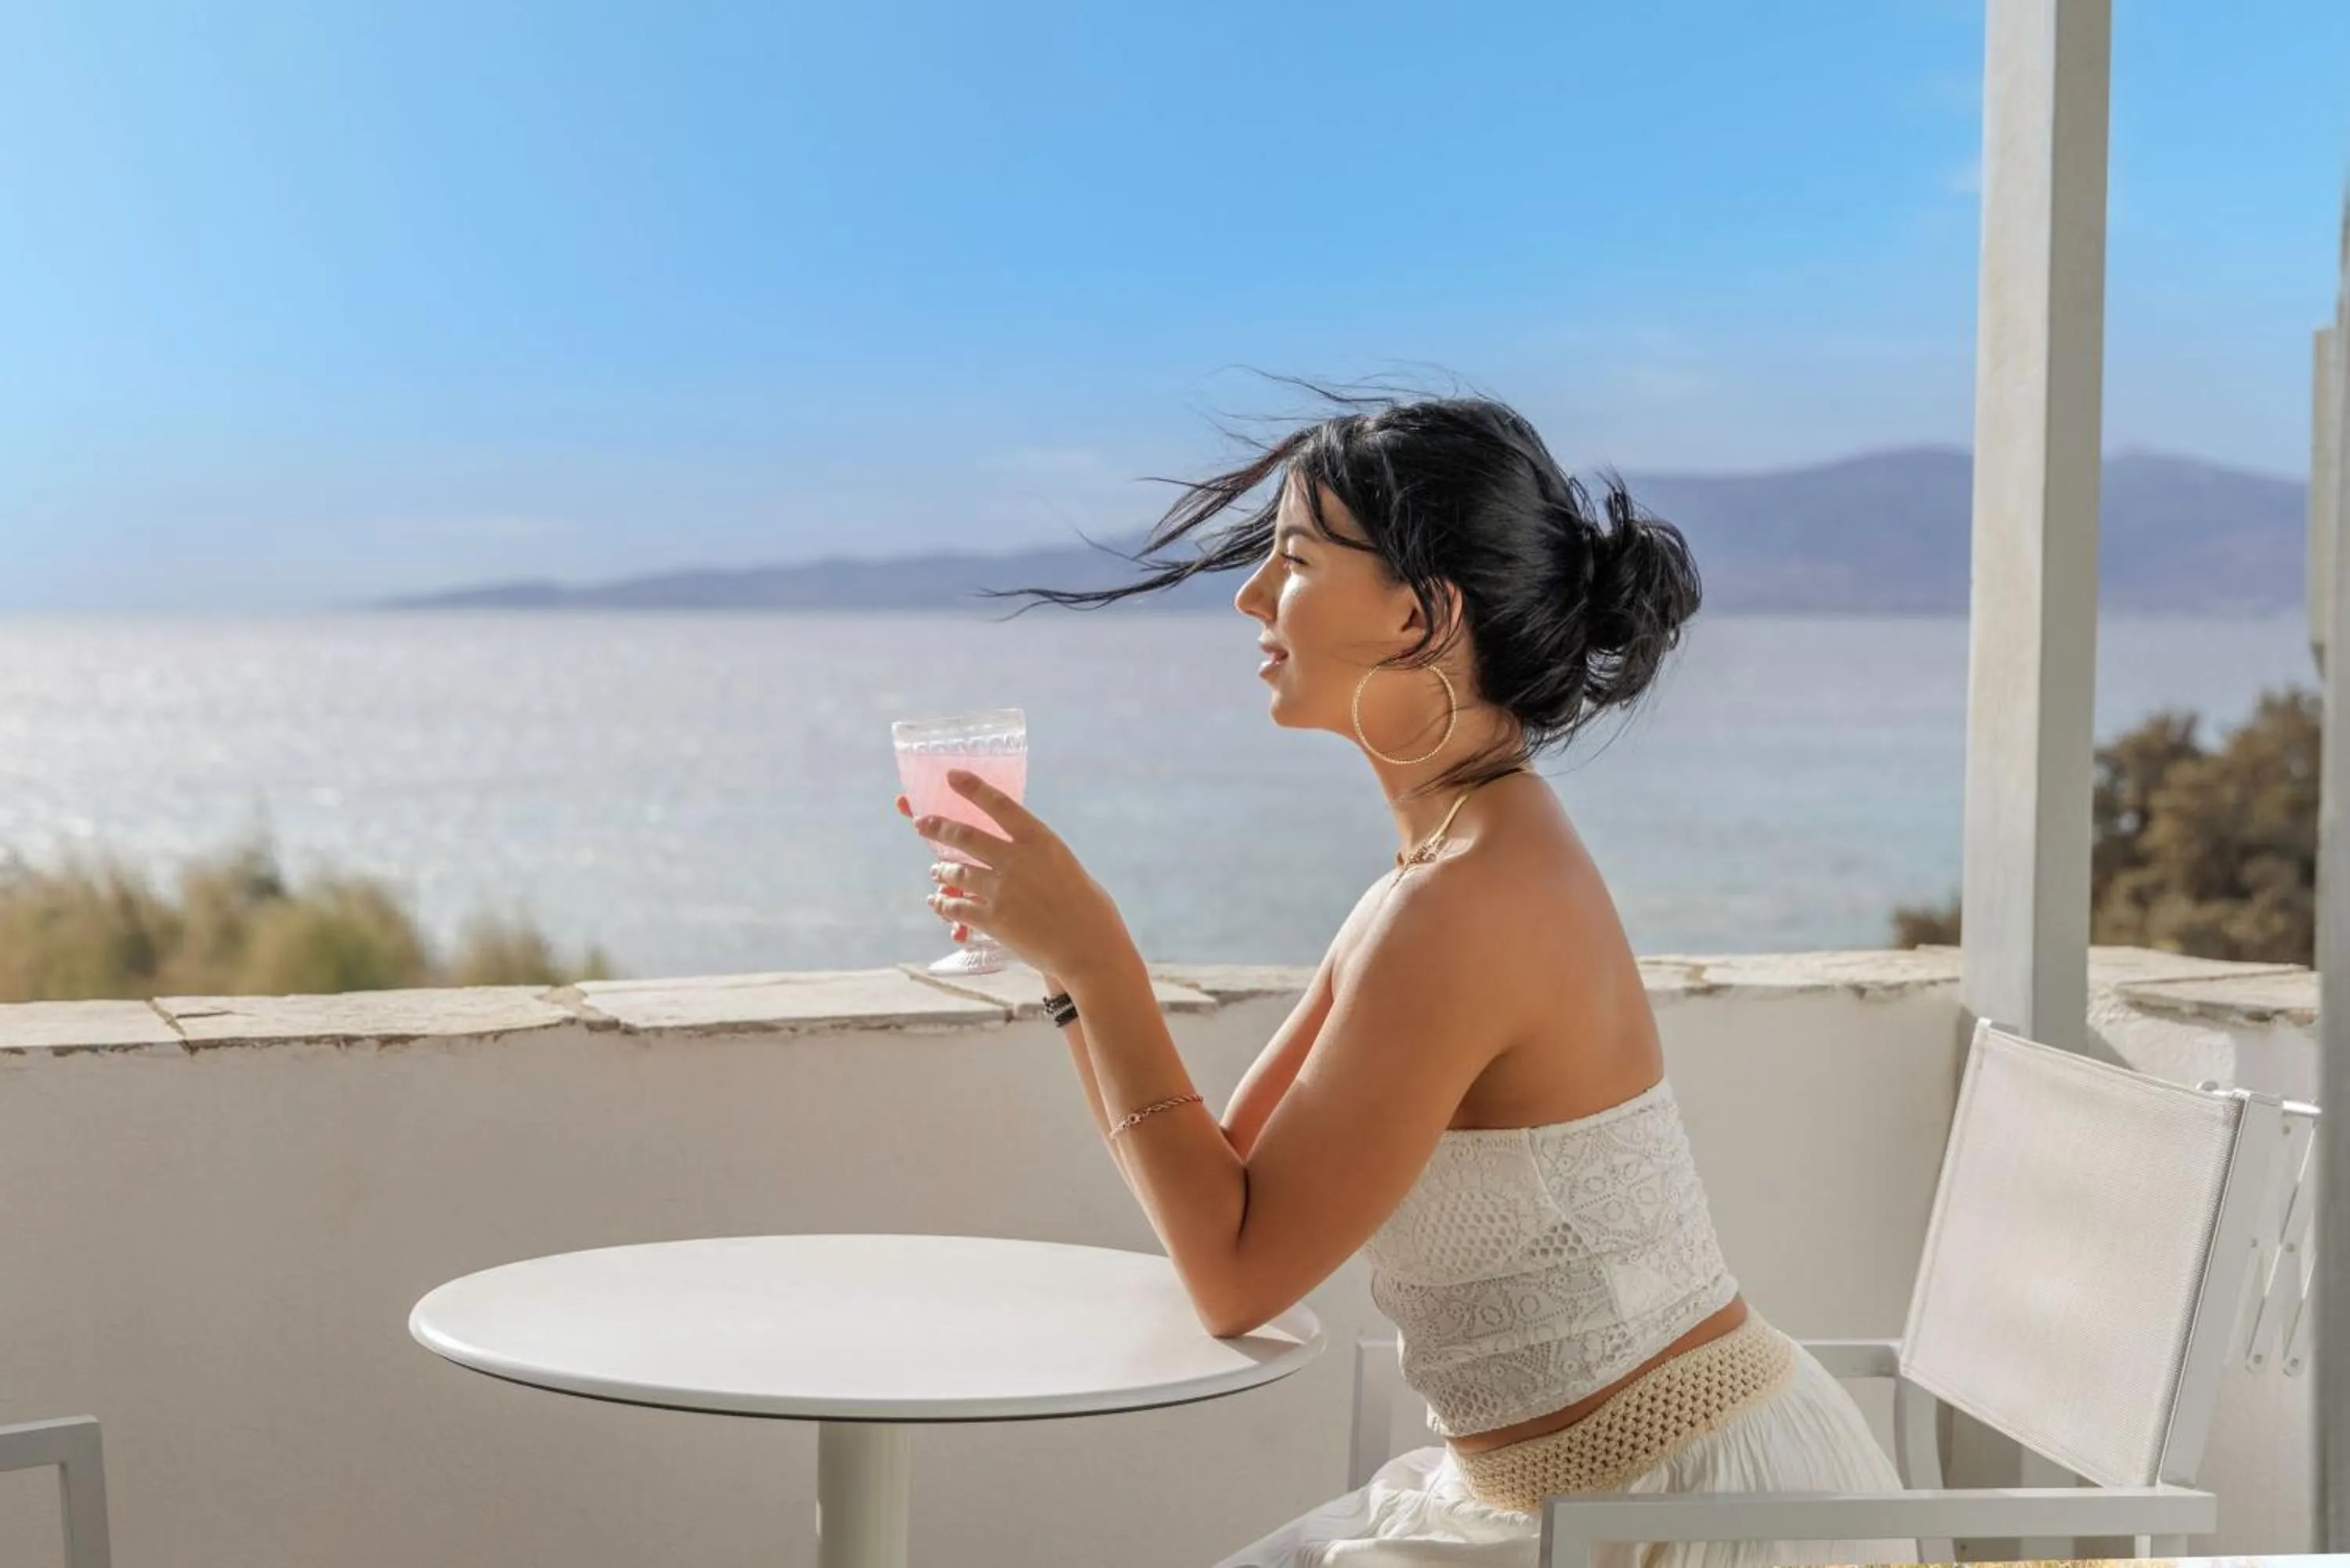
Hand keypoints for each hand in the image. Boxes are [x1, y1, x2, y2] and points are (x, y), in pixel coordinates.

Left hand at [902, 771, 1130, 983]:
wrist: (1089, 948)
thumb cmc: (1089, 909)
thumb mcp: (1066, 868)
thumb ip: (1039, 859)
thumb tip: (1021, 858)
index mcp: (1041, 841)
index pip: (1001, 805)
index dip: (974, 789)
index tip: (953, 776)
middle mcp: (1017, 860)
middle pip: (967, 836)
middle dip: (939, 828)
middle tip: (922, 824)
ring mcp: (1003, 890)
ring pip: (957, 873)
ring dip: (942, 871)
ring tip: (936, 871)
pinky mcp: (993, 920)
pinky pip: (957, 908)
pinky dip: (944, 905)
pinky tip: (937, 903)